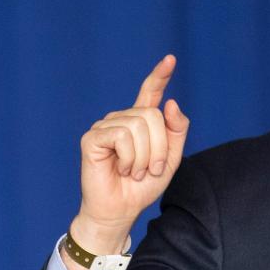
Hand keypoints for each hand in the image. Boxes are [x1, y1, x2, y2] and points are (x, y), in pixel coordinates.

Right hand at [68, 55, 189, 266]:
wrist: (121, 210)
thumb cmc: (142, 187)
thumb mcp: (169, 160)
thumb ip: (176, 131)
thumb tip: (171, 102)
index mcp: (140, 123)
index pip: (150, 93)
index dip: (160, 76)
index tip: (170, 59)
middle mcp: (121, 120)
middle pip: (153, 116)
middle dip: (159, 148)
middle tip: (151, 170)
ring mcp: (105, 127)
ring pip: (140, 126)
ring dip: (145, 157)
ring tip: (135, 172)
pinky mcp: (92, 138)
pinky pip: (123, 137)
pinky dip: (130, 158)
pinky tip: (122, 169)